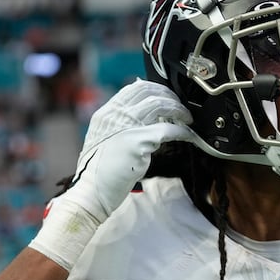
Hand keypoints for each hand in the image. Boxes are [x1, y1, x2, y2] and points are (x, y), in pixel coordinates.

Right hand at [29, 78, 192, 270]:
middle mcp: (115, 115)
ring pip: (161, 106)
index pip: (135, 87)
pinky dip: (182, 131)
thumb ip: (121, 125)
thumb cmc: (100, 171)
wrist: (92, 192)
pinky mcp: (138, 142)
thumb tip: (145, 115)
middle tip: (181, 108)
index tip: (168, 97)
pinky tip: (188, 135)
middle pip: (150, 92)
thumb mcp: (105, 139)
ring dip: (179, 111)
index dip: (157, 89)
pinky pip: (168, 130)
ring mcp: (126, 127)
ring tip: (187, 120)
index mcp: (107, 113)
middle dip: (171, 97)